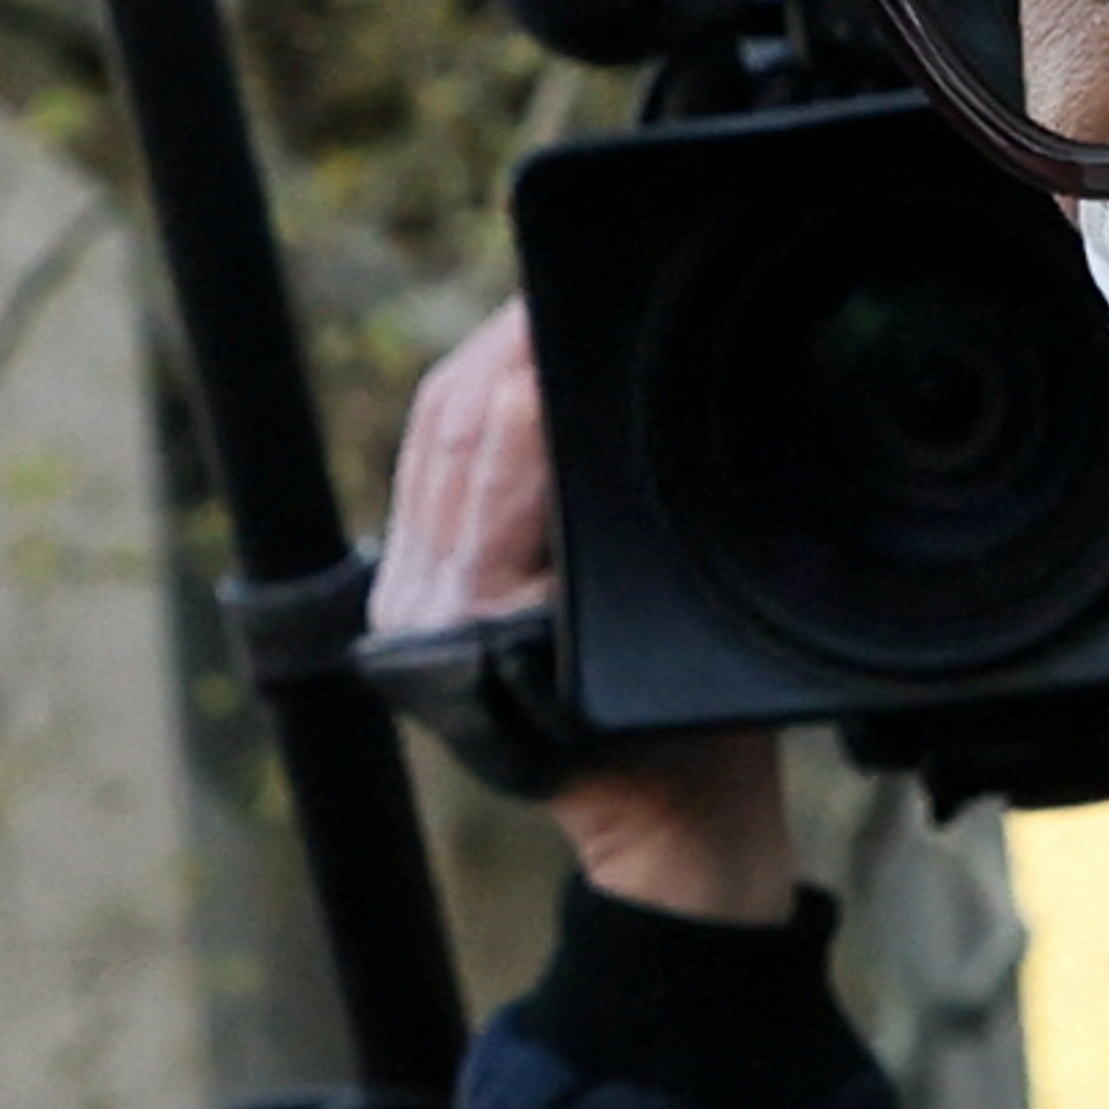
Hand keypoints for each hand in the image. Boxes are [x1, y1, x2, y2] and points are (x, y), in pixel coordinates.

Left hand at [381, 303, 798, 920]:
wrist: (673, 835)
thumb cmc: (699, 745)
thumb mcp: (680, 625)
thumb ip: (632, 529)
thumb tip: (598, 401)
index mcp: (470, 613)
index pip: (490, 444)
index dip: (534, 360)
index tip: (580, 298)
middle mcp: (417, 606)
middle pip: (449, 423)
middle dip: (505, 336)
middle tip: (566, 274)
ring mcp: (409, 599)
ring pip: (435, 432)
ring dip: (486, 354)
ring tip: (545, 297)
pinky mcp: (423, 588)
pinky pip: (434, 460)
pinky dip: (475, 394)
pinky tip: (518, 358)